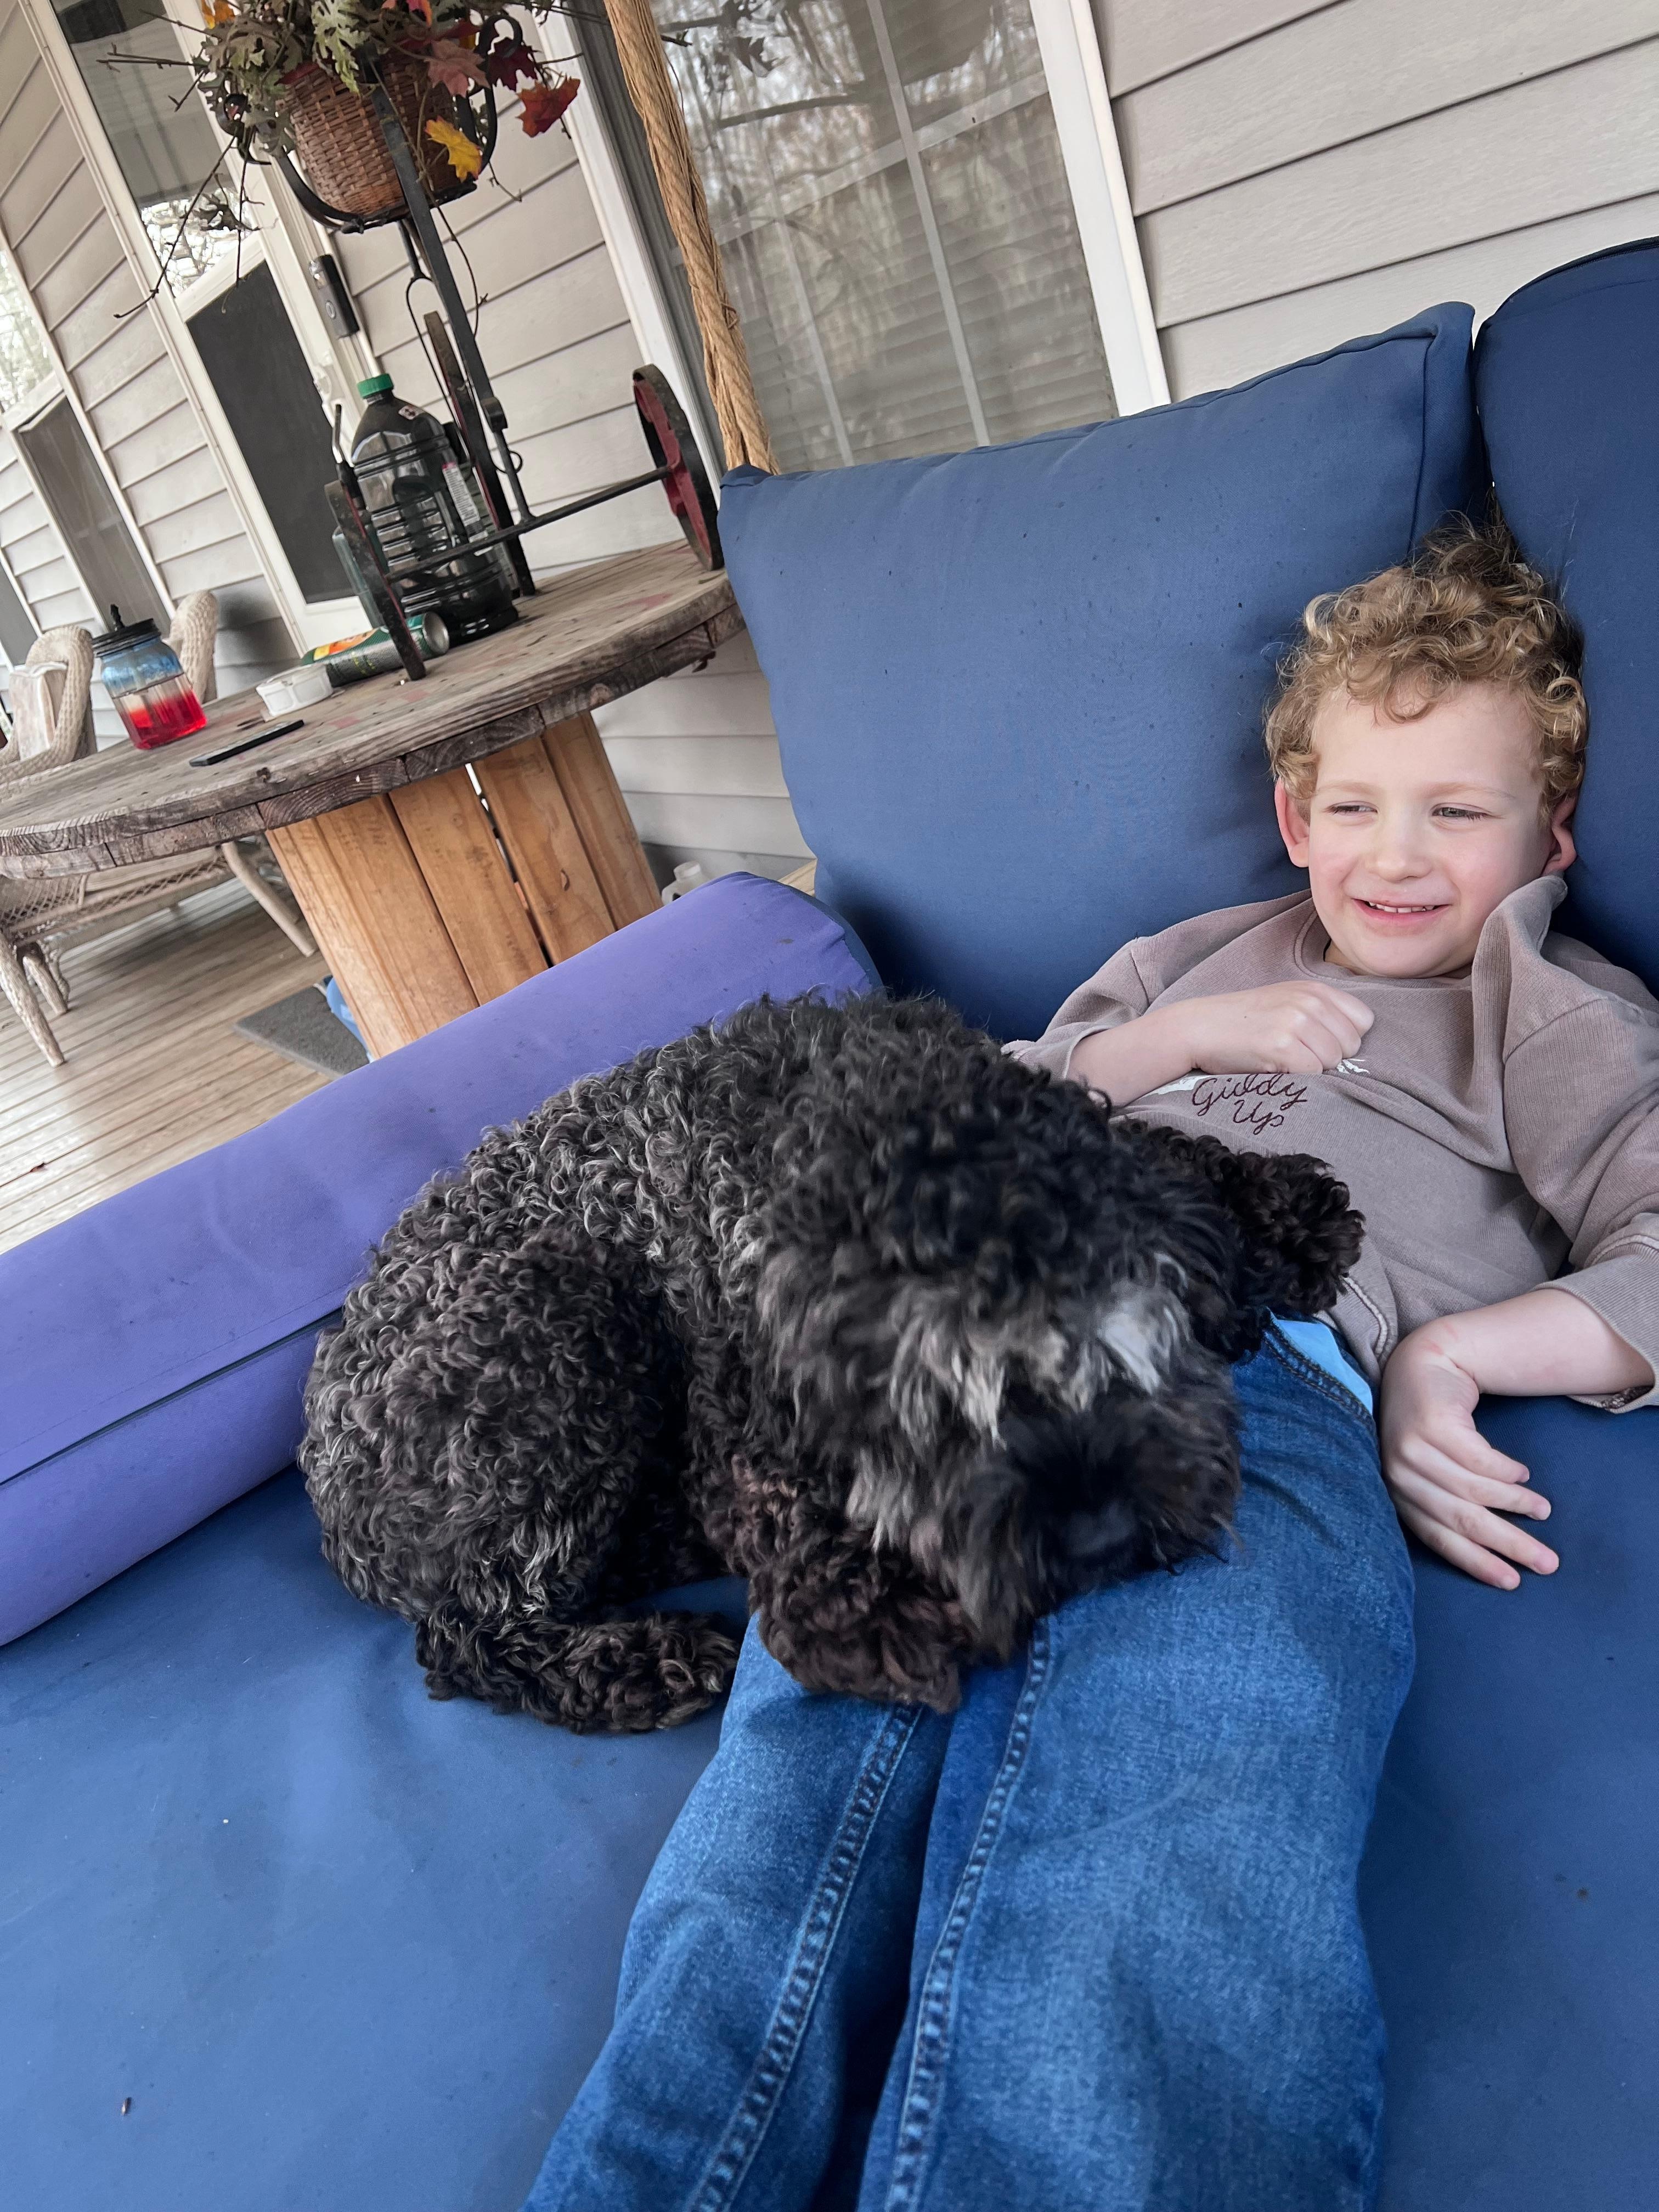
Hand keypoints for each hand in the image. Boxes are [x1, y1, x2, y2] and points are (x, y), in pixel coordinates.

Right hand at [1177, 983, 1373, 1075]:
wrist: (1198, 1027)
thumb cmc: (1242, 1021)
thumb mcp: (1286, 1002)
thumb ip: (1321, 1013)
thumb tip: (1353, 1044)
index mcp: (1315, 989)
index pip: (1364, 1021)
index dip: (1344, 1038)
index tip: (1317, 1043)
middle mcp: (1310, 1002)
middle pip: (1352, 1046)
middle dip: (1328, 1057)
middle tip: (1295, 1053)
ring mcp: (1296, 1022)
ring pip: (1333, 1062)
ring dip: (1312, 1069)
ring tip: (1282, 1060)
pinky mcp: (1282, 1046)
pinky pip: (1313, 1074)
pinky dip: (1298, 1078)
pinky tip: (1275, 1068)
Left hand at [1379, 1325, 1558, 1588]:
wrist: (1420, 1365)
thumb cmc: (1428, 1427)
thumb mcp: (1427, 1469)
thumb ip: (1444, 1504)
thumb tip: (1489, 1549)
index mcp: (1398, 1494)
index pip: (1440, 1538)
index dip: (1479, 1562)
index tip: (1513, 1582)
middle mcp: (1400, 1475)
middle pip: (1463, 1519)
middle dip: (1509, 1544)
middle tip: (1547, 1562)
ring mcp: (1413, 1449)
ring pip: (1476, 1491)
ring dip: (1516, 1503)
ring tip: (1542, 1510)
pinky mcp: (1434, 1425)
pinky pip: (1482, 1459)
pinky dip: (1507, 1471)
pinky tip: (1523, 1474)